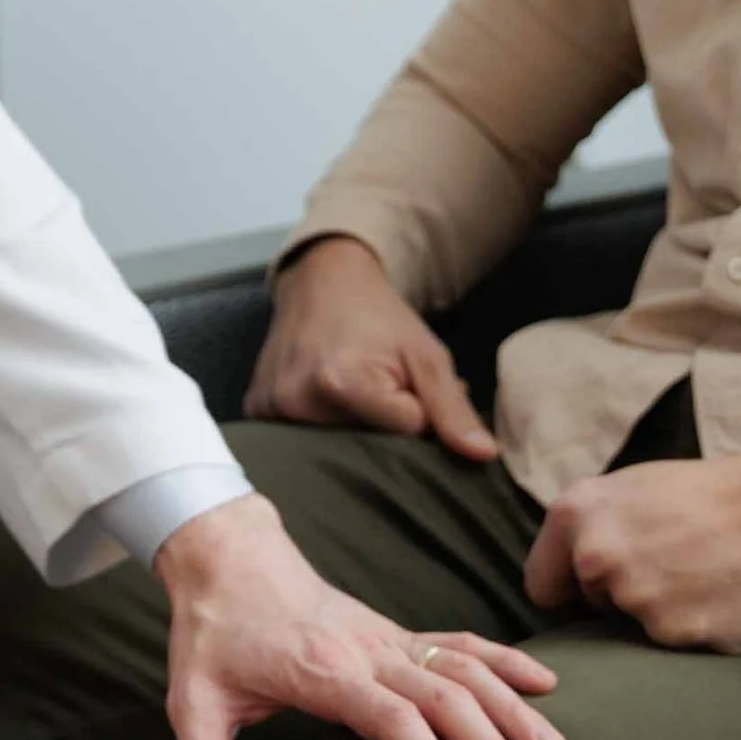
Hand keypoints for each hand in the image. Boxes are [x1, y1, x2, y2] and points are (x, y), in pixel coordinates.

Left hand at [158, 496, 564, 739]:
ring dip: (510, 706)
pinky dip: (503, 659)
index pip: (392, 720)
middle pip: (444, 697)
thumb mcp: (192, 701)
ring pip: (462, 667)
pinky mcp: (394, 631)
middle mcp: (366, 650)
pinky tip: (544, 681)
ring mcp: (385, 637)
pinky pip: (457, 642)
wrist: (225, 556)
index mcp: (323, 670)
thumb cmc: (211, 632)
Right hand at [244, 237, 498, 462]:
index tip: (403, 384)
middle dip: (382, 428)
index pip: (405, 435)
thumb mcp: (425, 355)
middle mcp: (298, 401)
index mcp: (343, 385)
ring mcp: (272, 408)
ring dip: (350, 430)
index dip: (415, 414)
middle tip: (377, 387)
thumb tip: (484, 456)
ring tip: (348, 392)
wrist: (321, 283)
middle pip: (364, 449)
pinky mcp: (256, 409)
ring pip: (332, 448)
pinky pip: (297, 440)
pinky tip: (320, 399)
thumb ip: (453, 409)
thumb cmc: (378, 319)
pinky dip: (316, 427)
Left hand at [524, 441, 740, 652]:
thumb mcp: (631, 490)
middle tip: (673, 570)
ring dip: (664, 616)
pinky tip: (725, 598)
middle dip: (622, 601)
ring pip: (634, 631)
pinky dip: (700, 630)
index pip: (540, 587)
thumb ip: (590, 529)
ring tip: (703, 578)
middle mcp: (596, 555)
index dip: (570, 595)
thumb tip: (566, 570)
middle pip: (591, 610)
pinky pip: (678, 645)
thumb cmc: (714, 494)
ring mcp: (637, 596)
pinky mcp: (680, 631)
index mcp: (575, 514)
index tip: (597, 594)